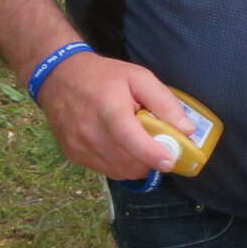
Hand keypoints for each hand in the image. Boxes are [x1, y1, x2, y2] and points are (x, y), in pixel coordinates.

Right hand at [35, 51, 189, 179]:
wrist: (59, 77)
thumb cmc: (104, 76)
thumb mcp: (139, 77)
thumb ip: (164, 102)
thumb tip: (187, 130)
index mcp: (109, 109)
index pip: (130, 139)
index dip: (152, 154)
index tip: (170, 161)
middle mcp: (90, 132)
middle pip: (128, 161)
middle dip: (150, 160)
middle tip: (159, 147)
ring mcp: (79, 146)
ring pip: (118, 171)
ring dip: (136, 165)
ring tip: (140, 145)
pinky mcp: (73, 155)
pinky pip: (105, 170)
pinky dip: (120, 165)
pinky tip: (122, 148)